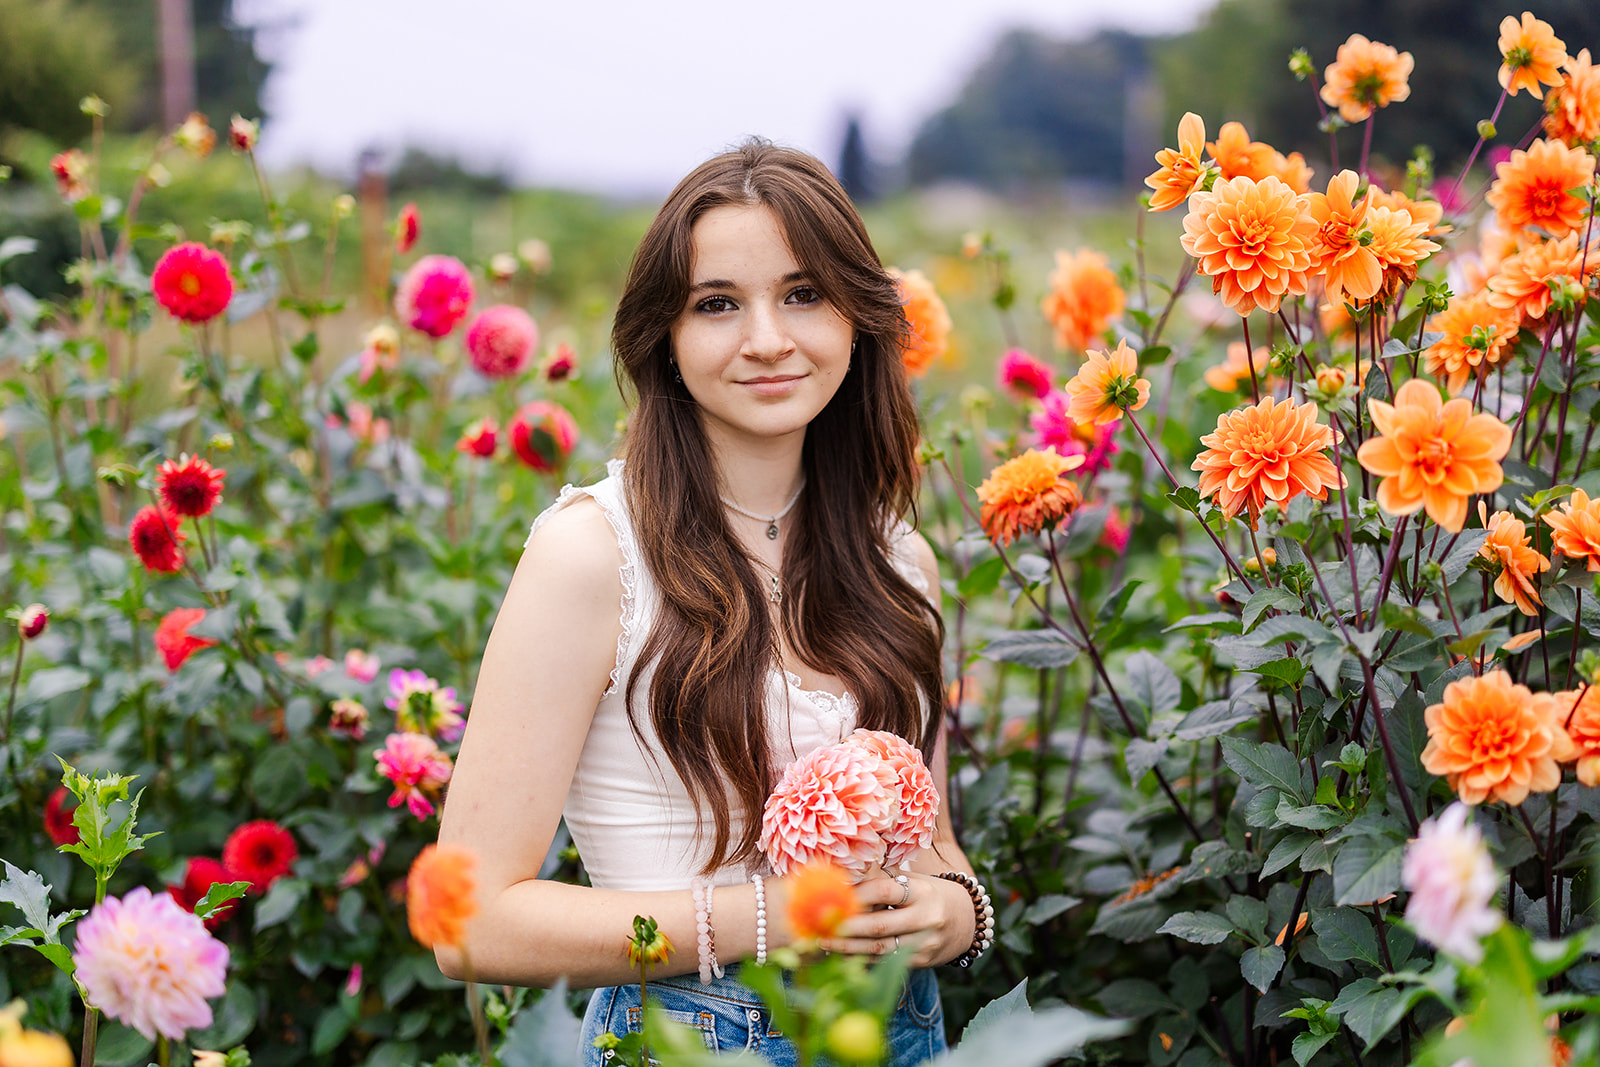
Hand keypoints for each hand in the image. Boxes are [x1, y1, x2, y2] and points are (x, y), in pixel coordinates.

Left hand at [819, 870, 971, 966]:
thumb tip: (843, 879)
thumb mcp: (915, 881)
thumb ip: (884, 881)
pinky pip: (886, 961)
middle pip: (879, 925)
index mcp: (923, 891)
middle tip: (821, 925)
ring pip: (880, 949)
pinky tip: (842, 954)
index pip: (886, 890)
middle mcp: (926, 918)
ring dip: (849, 947)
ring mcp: (925, 944)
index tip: (834, 894)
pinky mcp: (922, 962)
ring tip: (824, 942)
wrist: (968, 921)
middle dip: (846, 927)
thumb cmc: (931, 894)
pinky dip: (862, 958)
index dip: (858, 893)